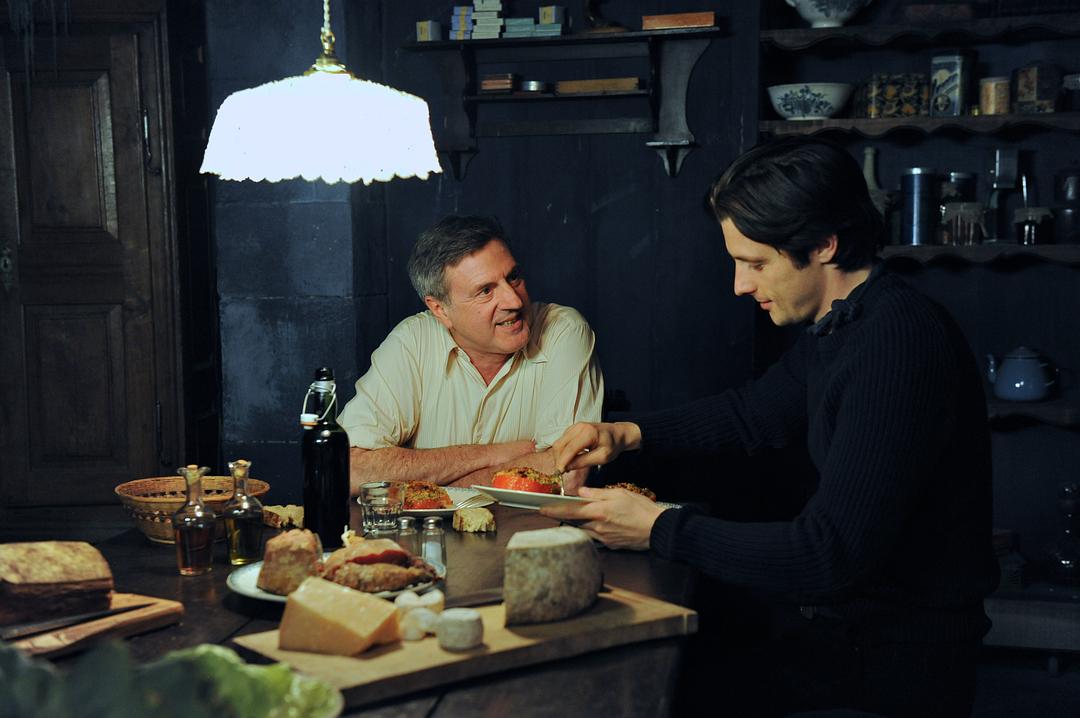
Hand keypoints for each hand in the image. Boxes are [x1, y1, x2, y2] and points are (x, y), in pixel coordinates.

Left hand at [539, 486, 665, 550]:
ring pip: (583, 530)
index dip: (554, 511)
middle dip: (564, 517)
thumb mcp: (619, 493)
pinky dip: (592, 530)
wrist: (657, 529)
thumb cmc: (641, 509)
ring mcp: (603, 538)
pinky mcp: (610, 545)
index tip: (542, 509)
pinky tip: (599, 524)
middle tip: (557, 511)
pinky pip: (595, 537)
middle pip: (574, 522)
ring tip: (581, 516)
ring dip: (578, 524)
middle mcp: (598, 526)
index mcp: (599, 511)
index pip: (570, 511)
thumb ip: (597, 493)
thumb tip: (582, 492)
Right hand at [551, 422, 641, 472]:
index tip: (559, 472)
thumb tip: (568, 466)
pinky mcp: (573, 429)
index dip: (562, 461)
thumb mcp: (602, 457)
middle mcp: (579, 427)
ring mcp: (575, 427)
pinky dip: (562, 451)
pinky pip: (562, 441)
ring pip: (559, 443)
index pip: (570, 449)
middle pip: (560, 445)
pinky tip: (569, 459)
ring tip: (566, 466)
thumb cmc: (613, 445)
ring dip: (559, 456)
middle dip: (559, 459)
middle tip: (562, 472)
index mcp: (588, 433)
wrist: (617, 434)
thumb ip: (584, 461)